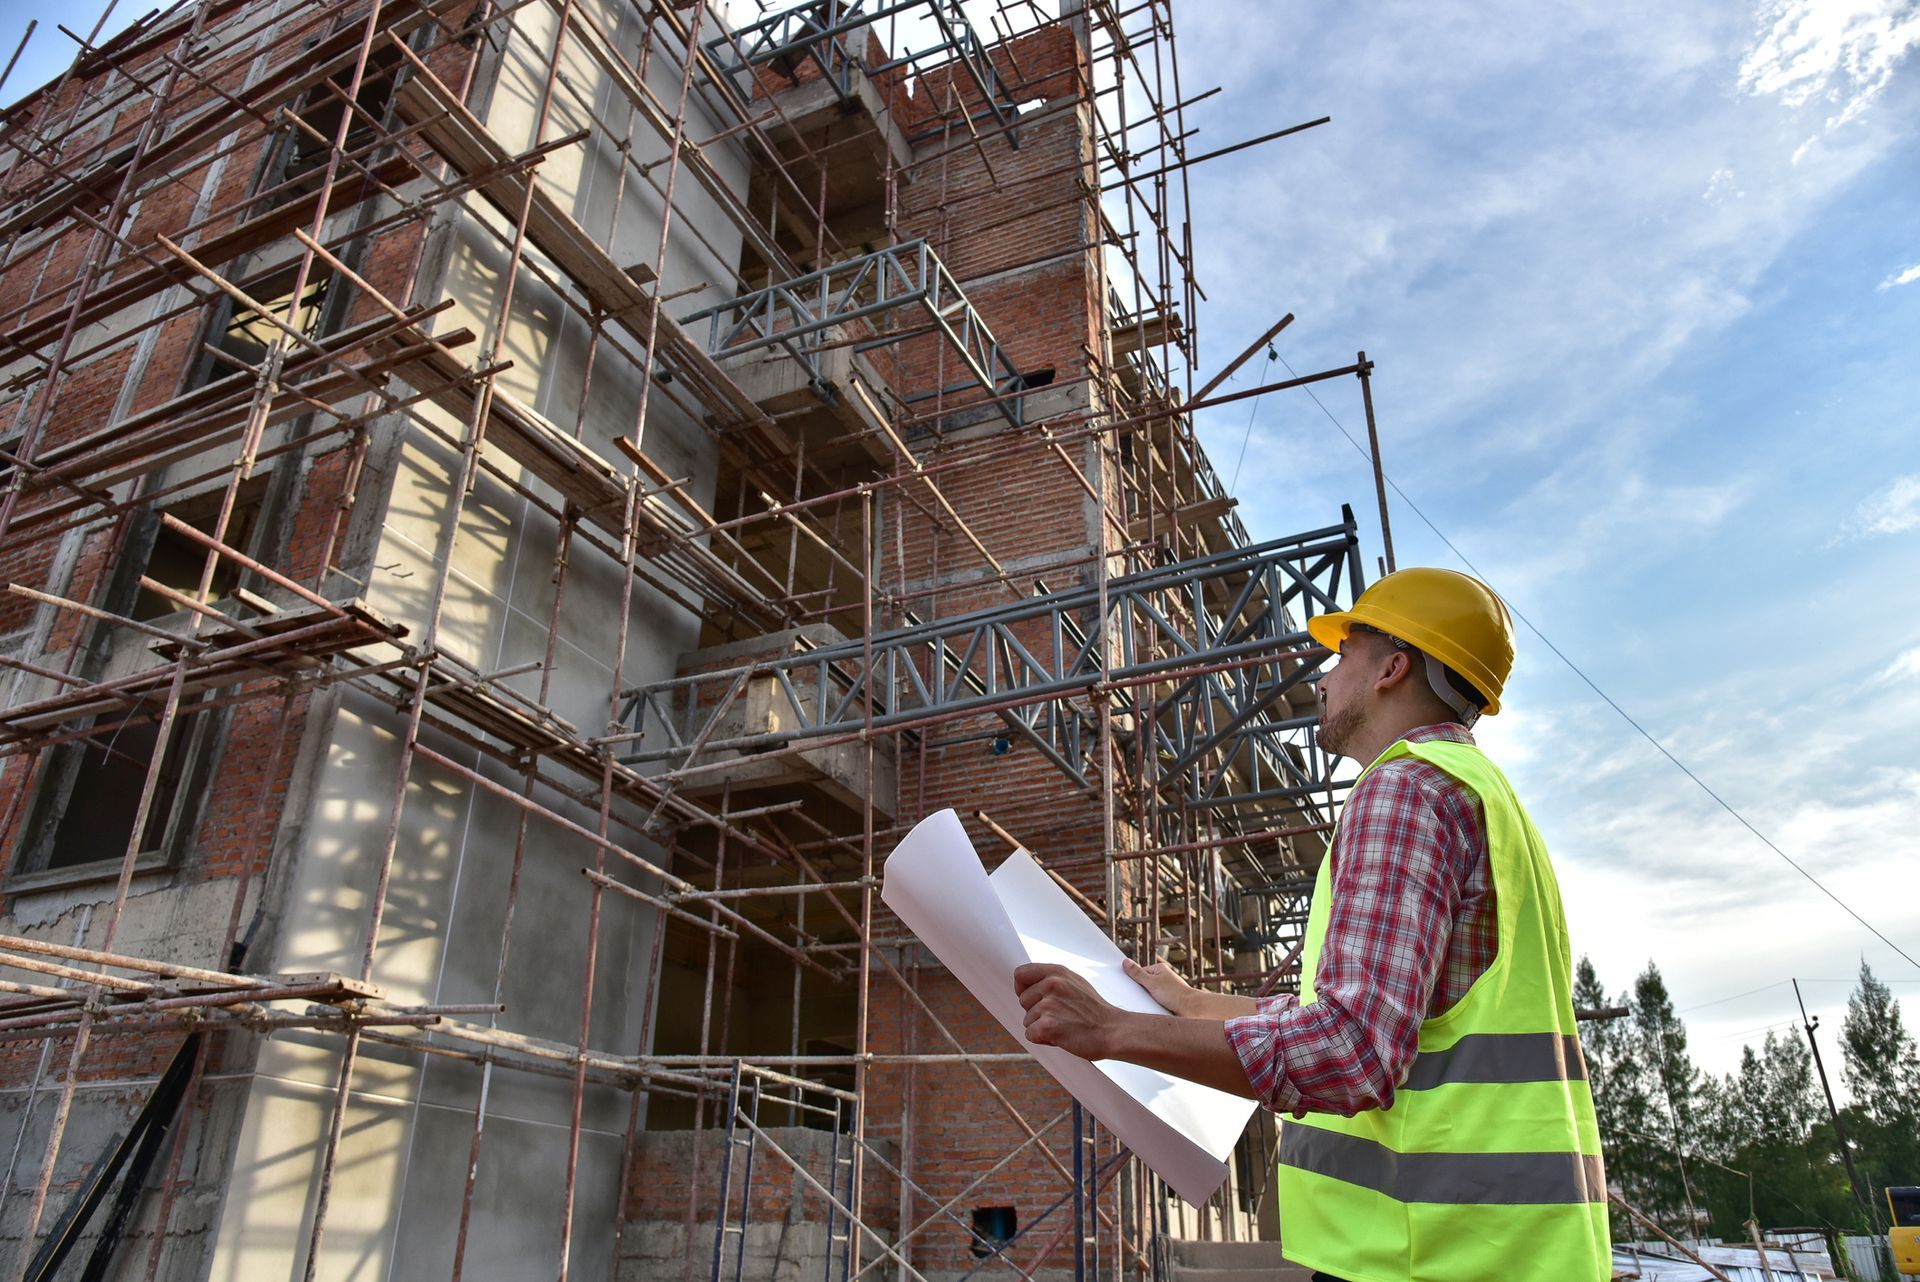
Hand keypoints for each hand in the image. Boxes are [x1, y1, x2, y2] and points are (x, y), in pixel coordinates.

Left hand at [1013, 963, 1131, 1060]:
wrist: (1113, 1030)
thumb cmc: (1095, 1011)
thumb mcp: (1075, 983)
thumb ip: (1052, 979)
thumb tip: (1029, 982)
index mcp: (1057, 972)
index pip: (1020, 973)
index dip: (1022, 988)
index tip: (1033, 998)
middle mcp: (1051, 984)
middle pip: (1022, 1000)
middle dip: (1035, 1011)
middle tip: (1059, 1016)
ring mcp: (1049, 1004)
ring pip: (1027, 1019)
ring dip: (1041, 1027)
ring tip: (1064, 1025)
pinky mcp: (1047, 1025)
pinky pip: (1030, 1034)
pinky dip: (1043, 1039)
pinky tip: (1061, 1036)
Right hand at [1122, 956, 1196, 1015]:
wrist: (1191, 1009)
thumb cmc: (1174, 994)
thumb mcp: (1151, 982)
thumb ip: (1137, 973)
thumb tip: (1126, 962)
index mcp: (1159, 969)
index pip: (1140, 972)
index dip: (1134, 980)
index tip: (1129, 986)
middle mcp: (1163, 978)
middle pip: (1144, 983)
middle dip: (1140, 990)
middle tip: (1140, 996)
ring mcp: (1165, 989)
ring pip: (1149, 994)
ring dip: (1147, 1000)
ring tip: (1149, 1003)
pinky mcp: (1167, 999)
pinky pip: (1154, 1001)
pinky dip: (1153, 1005)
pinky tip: (1152, 1008)